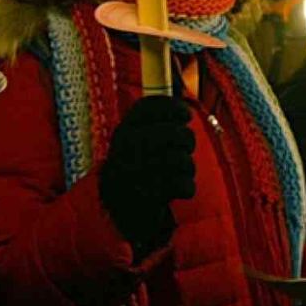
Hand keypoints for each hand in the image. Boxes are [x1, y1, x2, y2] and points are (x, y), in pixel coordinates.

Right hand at [99, 96, 195, 253]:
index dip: (175, 108)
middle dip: (188, 140)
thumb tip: (181, 94)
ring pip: (182, 160)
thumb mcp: (135, 140)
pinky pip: (184, 185)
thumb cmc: (136, 167)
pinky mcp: (148, 196)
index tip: (185, 116)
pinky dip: (187, 188)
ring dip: (188, 167)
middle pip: (176, 133)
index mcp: (124, 130)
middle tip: (185, 147)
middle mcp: (127, 147)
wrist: (117, 211)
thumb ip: (154, 120)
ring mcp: (137, 171)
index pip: (152, 107)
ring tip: (181, 171)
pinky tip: (178, 190)